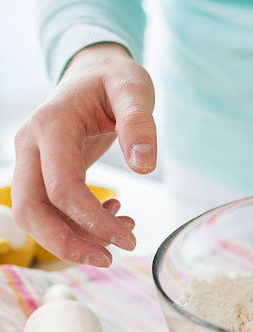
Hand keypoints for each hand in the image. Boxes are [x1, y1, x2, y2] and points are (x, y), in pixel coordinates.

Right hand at [11, 43, 156, 266]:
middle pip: (29, 209)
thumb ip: (140, 122)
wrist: (95, 71)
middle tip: (109, 260)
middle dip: (66, 243)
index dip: (91, 220)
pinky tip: (115, 215)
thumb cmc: (115, 79)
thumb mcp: (134, 89)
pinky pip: (49, 207)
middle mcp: (31, 143)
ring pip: (35, 214)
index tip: (128, 240)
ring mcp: (32, 158)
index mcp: (51, 124)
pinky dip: (78, 222)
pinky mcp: (42, 169)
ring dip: (73, 236)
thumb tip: (144, 165)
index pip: (61, 187)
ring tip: (124, 234)